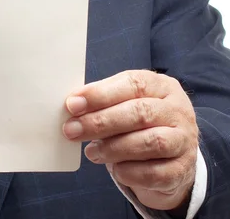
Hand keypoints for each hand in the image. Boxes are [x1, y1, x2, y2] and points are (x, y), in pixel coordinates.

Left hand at [63, 70, 197, 211]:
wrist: (171, 155)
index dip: (100, 94)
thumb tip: (73, 104)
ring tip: (91, 152)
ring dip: (113, 148)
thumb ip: (103, 100)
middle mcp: (177, 110)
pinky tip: (115, 169)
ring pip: (150, 142)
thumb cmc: (139, 121)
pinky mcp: (183, 169)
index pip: (132, 84)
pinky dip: (131, 172)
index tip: (72, 104)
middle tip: (72, 130)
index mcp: (161, 86)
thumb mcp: (125, 101)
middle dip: (100, 122)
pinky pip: (156, 173)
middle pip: (139, 113)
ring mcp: (184, 140)